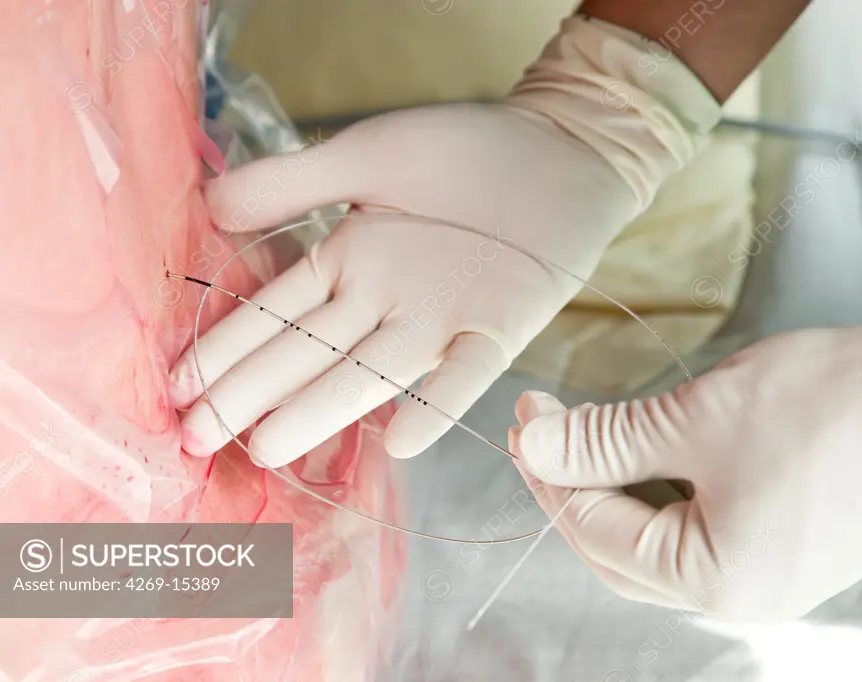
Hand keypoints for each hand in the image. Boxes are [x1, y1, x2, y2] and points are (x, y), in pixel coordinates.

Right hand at [168, 18, 720, 464]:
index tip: (177, 388)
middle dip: (248, 394)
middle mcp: (386, 301)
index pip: (272, 314)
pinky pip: (466, 371)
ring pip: (368, 371)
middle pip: (306, 353)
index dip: (224, 351)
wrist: (558, 151)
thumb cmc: (461, 153)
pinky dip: (438, 403)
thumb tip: (209, 203)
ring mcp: (441, 319)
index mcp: (349, 264)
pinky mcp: (501, 327)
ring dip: (319, 409)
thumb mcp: (368, 155)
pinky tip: (403, 441)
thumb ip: (292, 182)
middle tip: (196, 437)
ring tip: (266, 446)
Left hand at [509, 268, 861, 620]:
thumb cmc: (828, 407)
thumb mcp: (696, 418)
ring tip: (586, 435)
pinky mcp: (793, 545)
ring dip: (617, 488)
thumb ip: (605, 440)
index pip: (594, 530)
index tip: (528, 414)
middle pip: (620, 548)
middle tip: (543, 430)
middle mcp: (739, 595)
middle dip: (574, 487)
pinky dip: (663, 492)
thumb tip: (536, 445)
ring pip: (661, 540)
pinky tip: (646, 454)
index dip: (550, 470)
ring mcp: (771, 574)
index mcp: (711, 579)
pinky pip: (703, 530)